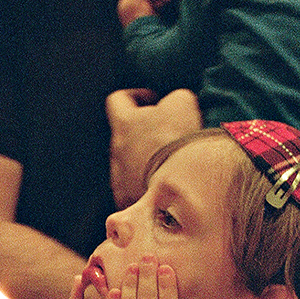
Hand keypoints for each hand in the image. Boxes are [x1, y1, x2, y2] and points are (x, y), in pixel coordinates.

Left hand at [106, 88, 201, 206]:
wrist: (177, 189)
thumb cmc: (176, 141)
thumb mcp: (182, 103)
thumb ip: (175, 97)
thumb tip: (174, 103)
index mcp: (124, 123)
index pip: (117, 100)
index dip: (135, 96)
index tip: (153, 101)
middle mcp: (116, 151)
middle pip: (125, 136)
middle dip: (145, 133)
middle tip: (170, 135)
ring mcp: (120, 180)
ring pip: (131, 166)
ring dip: (148, 162)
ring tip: (174, 166)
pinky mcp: (129, 202)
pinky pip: (136, 192)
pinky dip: (150, 188)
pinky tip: (171, 187)